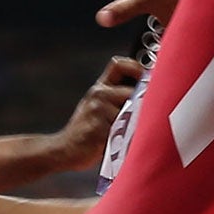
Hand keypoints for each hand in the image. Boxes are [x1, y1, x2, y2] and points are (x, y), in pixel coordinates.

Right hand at [49, 56, 144, 173]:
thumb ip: (117, 98)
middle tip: (136, 120)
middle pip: (131, 92)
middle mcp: (98, 94)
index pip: (118, 65)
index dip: (135, 67)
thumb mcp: (98, 108)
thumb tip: (149, 94)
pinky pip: (124, 132)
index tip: (147, 77)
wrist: (64, 149)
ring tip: (121, 135)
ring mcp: (98, 111)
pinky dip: (125, 139)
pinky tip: (115, 144)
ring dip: (131, 126)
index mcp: (99, 88)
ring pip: (130, 114)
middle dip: (139, 107)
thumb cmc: (87, 131)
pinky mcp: (100, 129)